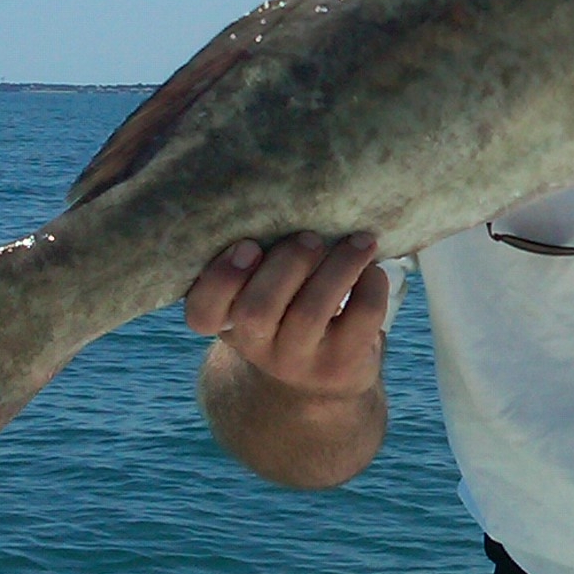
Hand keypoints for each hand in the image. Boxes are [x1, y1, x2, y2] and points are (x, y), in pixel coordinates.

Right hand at [184, 232, 389, 400]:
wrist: (322, 383)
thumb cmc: (289, 311)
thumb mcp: (263, 291)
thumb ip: (262, 256)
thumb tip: (288, 190)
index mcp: (229, 321)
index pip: (202, 313)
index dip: (220, 280)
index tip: (247, 246)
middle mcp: (257, 346)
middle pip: (256, 310)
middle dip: (287, 264)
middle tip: (310, 238)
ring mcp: (298, 361)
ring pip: (311, 311)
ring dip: (339, 266)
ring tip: (360, 241)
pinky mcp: (341, 365)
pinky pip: (359, 318)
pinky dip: (370, 284)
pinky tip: (372, 269)